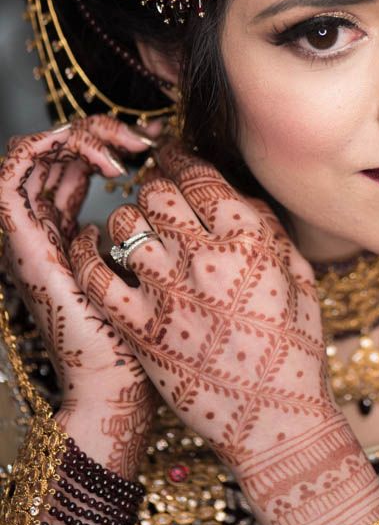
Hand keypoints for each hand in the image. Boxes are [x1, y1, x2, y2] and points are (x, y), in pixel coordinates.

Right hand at [0, 116, 157, 474]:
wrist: (125, 393)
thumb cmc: (158, 344)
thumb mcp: (179, 276)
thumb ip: (180, 236)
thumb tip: (212, 189)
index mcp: (84, 237)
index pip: (83, 165)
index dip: (114, 140)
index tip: (161, 138)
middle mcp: (53, 232)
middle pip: (60, 153)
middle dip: (100, 130)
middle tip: (144, 140)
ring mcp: (35, 237)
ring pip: (34, 154)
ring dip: (78, 134)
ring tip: (126, 150)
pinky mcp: (25, 245)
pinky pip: (9, 179)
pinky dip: (42, 149)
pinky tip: (100, 161)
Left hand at [70, 138, 333, 465]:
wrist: (273, 420)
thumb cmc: (293, 349)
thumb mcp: (300, 276)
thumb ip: (267, 229)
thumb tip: (235, 196)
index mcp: (248, 239)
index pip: (199, 176)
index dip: (180, 160)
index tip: (172, 159)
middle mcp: (205, 257)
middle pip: (156, 193)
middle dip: (153, 187)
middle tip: (154, 194)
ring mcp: (168, 292)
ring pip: (124, 225)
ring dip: (126, 221)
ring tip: (134, 231)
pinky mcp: (140, 328)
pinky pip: (97, 275)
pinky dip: (90, 256)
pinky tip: (94, 253)